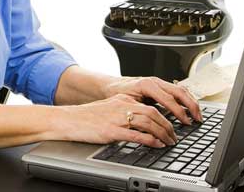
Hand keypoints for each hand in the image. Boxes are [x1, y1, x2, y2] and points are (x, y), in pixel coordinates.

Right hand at [58, 93, 177, 147]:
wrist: (69, 119)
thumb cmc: (87, 117)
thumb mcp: (109, 108)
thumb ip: (124, 111)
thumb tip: (140, 122)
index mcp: (123, 99)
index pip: (150, 104)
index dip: (165, 115)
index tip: (172, 124)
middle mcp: (122, 105)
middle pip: (153, 112)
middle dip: (168, 125)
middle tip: (174, 136)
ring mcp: (117, 118)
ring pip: (148, 122)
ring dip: (162, 133)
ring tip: (169, 141)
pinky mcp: (112, 130)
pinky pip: (136, 134)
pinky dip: (150, 140)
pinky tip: (156, 144)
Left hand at [103, 76, 202, 125]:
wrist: (109, 85)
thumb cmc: (116, 94)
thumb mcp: (127, 103)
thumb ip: (141, 110)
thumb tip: (153, 123)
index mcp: (147, 84)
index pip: (169, 99)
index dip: (179, 112)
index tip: (186, 122)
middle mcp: (155, 81)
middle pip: (179, 91)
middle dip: (191, 105)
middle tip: (198, 119)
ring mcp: (158, 82)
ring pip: (180, 89)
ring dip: (191, 102)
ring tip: (197, 115)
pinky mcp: (159, 85)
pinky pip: (176, 90)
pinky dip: (186, 99)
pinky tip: (190, 108)